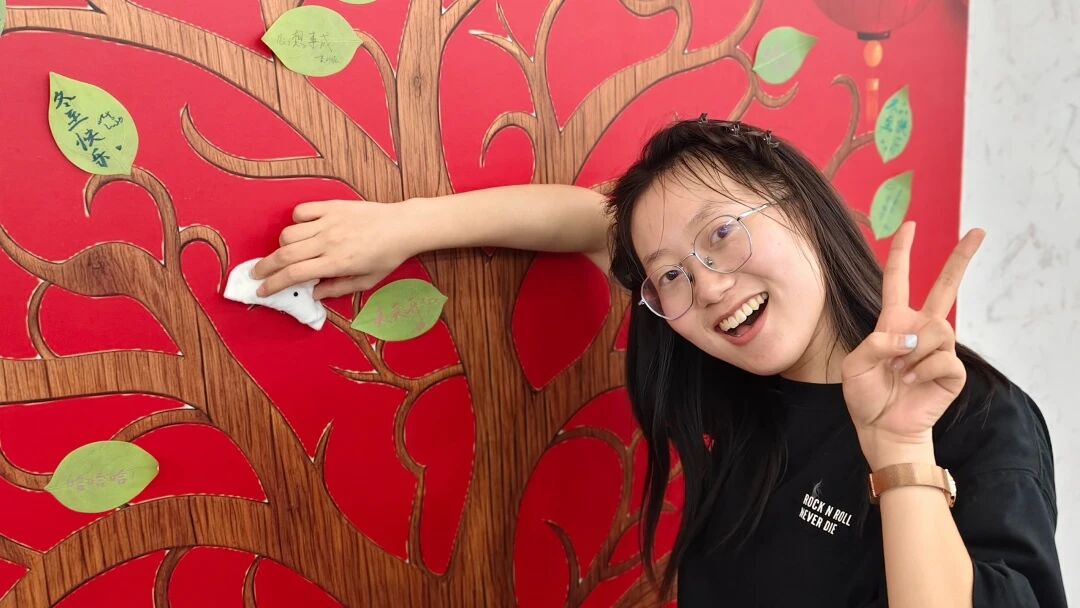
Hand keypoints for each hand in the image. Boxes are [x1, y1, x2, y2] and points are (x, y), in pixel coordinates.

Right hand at [252, 200, 415, 298]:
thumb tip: (313, 294)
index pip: (294, 275)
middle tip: (257, 274)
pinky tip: (303, 229)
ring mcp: (329, 222)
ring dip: (283, 246)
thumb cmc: (387, 257)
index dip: (273, 284)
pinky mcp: (332, 207)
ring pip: (289, 233)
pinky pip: (301, 211)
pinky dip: (296, 221)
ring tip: (289, 253)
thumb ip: (338, 289)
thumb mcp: (366, 281)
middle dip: (265, 267)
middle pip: (284, 255)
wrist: (402, 227)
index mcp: (337, 263)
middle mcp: (328, 242)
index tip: (262, 290)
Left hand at [841, 222, 984, 469]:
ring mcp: (938, 349)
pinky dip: (924, 372)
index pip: (898, 280)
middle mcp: (919, 330)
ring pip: (938, 329)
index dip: (902, 253)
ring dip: (914, 354)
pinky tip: (913, 383)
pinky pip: (944, 359)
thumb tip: (910, 339)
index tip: (910, 226)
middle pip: (945, 287)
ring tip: (901, 374)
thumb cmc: (866, 395)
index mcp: (894, 322)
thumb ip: (876, 343)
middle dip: (961, 258)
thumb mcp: (855, 364)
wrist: (882, 427)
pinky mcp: (952, 371)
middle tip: (979, 231)